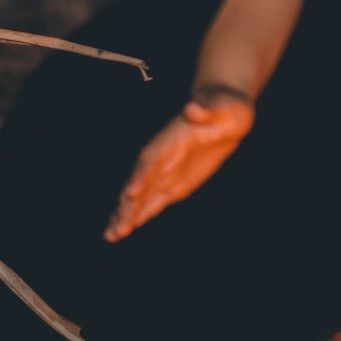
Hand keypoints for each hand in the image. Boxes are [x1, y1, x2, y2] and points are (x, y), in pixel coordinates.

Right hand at [104, 97, 254, 242]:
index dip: (141, 173)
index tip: (132, 192)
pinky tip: (125, 230)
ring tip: (111, 236)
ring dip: (127, 214)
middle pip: (140, 181)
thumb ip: (206, 109)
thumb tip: (193, 108)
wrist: (228, 116)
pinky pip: (153, 202)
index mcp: (171, 138)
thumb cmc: (226, 107)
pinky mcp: (173, 185)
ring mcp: (165, 173)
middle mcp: (162, 157)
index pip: (151, 157)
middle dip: (127, 204)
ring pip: (141, 196)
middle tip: (116, 227)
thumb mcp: (222, 105)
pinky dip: (140, 216)